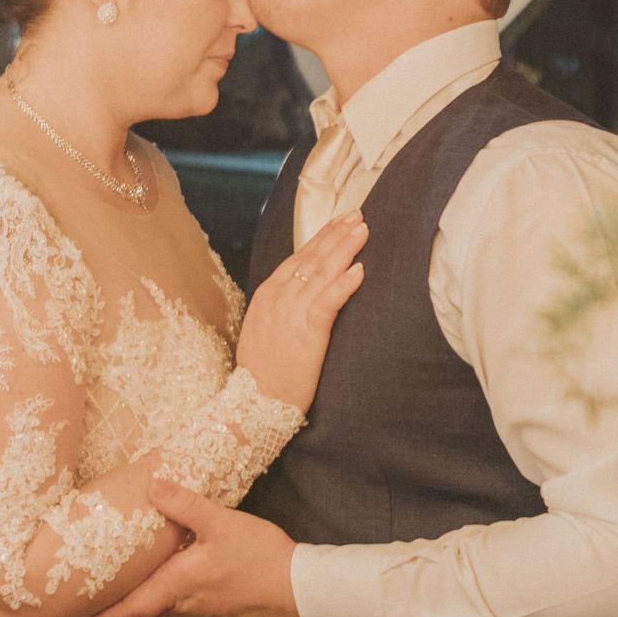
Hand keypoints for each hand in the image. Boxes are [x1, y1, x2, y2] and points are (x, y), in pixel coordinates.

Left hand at [75, 479, 303, 616]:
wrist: (303, 592)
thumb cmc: (261, 559)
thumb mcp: (221, 523)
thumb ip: (185, 505)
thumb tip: (151, 485)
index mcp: (177, 589)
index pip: (129, 611)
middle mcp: (185, 609)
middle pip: (142, 610)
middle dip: (115, 606)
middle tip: (88, 599)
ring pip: (164, 607)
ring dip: (144, 598)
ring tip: (125, 582)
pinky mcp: (219, 616)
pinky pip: (184, 606)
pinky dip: (169, 595)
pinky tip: (173, 577)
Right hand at [235, 211, 366, 413]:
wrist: (254, 401)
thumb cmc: (262, 370)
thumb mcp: (264, 328)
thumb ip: (280, 306)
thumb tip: (300, 291)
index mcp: (268, 293)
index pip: (298, 257)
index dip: (321, 238)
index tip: (339, 222)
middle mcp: (278, 296)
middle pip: (312, 258)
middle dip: (337, 234)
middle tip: (358, 215)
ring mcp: (292, 312)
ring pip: (322, 272)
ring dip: (345, 249)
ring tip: (363, 231)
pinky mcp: (307, 332)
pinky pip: (329, 301)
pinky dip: (344, 284)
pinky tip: (359, 270)